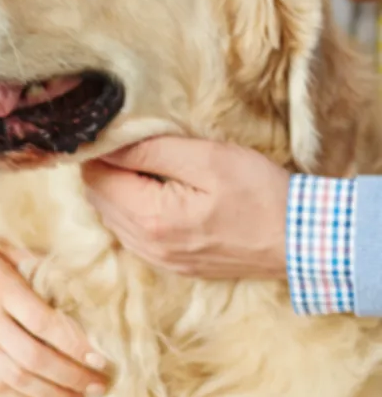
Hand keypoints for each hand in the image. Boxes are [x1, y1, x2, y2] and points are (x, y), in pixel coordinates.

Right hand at [0, 227, 107, 396]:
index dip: (77, 344)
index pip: (46, 323)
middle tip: (100, 387)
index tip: (101, 357)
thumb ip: (26, 259)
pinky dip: (20, 396)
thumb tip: (64, 274)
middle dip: (73, 377)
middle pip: (36, 359)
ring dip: (52, 395)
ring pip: (17, 379)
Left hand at [83, 138, 289, 279]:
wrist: (299, 240)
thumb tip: (110, 145)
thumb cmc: (259, 193)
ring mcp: (160, 260)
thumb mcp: (207, 158)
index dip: (102, 151)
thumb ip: (152, 151)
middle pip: (99, 200)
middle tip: (134, 143)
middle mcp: (148, 247)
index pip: (96, 180)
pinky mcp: (173, 265)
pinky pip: (134, 234)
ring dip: (120, 189)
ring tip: (149, 165)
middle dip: (108, 169)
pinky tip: (159, 192)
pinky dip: (135, 209)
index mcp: (151, 219)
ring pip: (113, 218)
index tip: (119, 132)